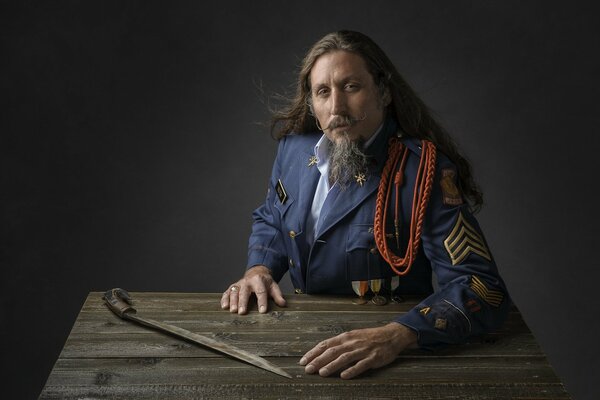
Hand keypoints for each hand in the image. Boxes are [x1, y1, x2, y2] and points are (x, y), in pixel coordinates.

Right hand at [221, 265, 285, 314]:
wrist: (256, 272)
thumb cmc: (265, 282)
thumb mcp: (273, 286)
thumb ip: (277, 295)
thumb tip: (283, 304)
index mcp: (259, 281)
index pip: (261, 292)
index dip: (262, 302)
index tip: (262, 311)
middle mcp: (247, 282)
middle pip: (244, 292)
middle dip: (243, 302)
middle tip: (242, 312)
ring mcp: (239, 284)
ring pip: (234, 292)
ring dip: (233, 301)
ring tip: (232, 311)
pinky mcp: (233, 287)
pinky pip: (227, 292)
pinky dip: (224, 299)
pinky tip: (224, 306)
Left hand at [299, 322, 417, 378]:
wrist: (391, 335)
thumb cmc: (370, 337)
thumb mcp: (353, 337)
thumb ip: (340, 345)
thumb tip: (323, 353)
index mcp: (345, 337)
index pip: (325, 344)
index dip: (313, 352)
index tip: (304, 360)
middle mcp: (352, 342)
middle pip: (332, 351)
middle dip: (318, 360)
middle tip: (308, 369)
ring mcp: (362, 350)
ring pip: (344, 358)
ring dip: (332, 365)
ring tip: (322, 373)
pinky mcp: (373, 358)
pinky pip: (361, 365)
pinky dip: (352, 370)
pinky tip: (344, 375)